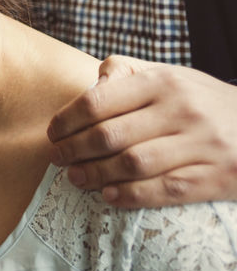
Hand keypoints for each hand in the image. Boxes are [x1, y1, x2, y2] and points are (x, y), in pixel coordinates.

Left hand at [47, 55, 236, 205]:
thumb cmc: (201, 100)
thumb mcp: (169, 75)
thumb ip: (127, 74)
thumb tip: (90, 87)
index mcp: (163, 82)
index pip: (98, 100)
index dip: (67, 120)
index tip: (53, 133)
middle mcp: (182, 110)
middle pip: (110, 135)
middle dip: (74, 150)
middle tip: (57, 159)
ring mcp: (202, 144)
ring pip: (133, 164)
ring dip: (96, 175)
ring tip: (75, 179)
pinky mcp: (217, 177)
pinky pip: (166, 189)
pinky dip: (132, 195)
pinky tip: (109, 196)